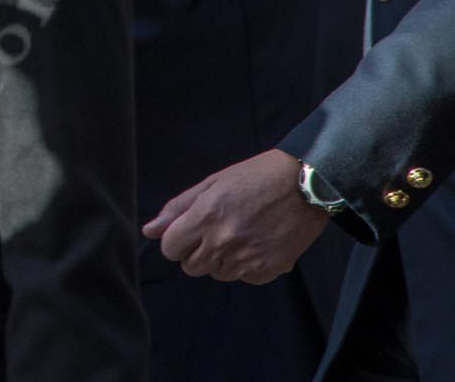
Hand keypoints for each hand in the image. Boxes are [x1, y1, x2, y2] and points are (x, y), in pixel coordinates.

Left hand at [142, 148, 325, 284]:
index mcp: (205, 217)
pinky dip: (247, 266)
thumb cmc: (256, 177)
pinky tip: (257, 243)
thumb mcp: (211, 184)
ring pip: (217, 273)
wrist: (305, 185)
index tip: (188, 231)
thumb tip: (149, 231)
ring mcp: (247, 258)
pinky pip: (244, 277)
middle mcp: (224, 241)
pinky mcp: (269, 269)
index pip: (170, 249)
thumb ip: (177, 209)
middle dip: (196, 251)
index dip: (176, 240)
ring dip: (222, 259)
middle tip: (216, 230)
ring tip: (239, 233)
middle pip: (191, 266)